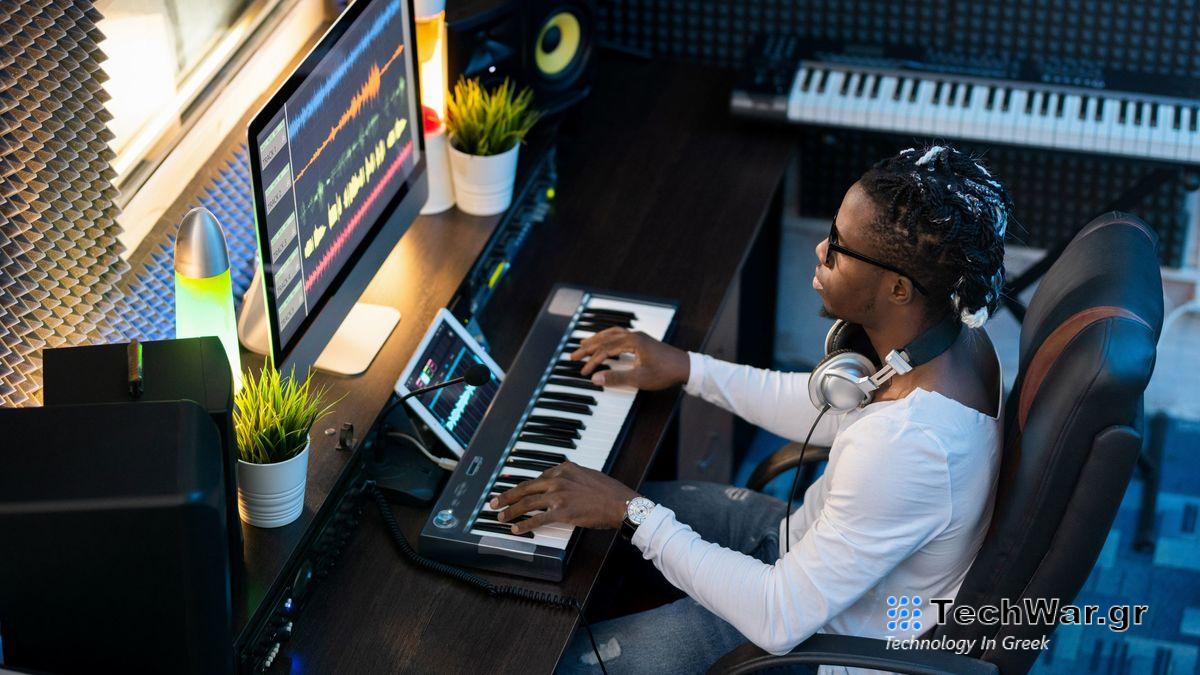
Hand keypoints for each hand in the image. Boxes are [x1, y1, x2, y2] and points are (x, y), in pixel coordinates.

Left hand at [488, 461, 637, 534]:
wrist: (622, 503)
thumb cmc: (609, 491)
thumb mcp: (588, 474)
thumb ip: (571, 476)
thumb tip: (561, 478)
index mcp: (564, 468)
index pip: (537, 477)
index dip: (522, 487)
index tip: (513, 491)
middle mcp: (558, 480)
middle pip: (526, 488)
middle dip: (507, 496)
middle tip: (494, 502)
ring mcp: (559, 496)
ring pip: (527, 503)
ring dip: (511, 511)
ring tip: (500, 517)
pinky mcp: (563, 513)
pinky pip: (538, 519)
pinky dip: (524, 525)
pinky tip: (515, 529)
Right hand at [569, 327, 688, 389]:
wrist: (686, 367)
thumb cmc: (665, 372)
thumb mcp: (639, 378)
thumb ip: (616, 378)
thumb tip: (596, 379)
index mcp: (632, 342)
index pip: (606, 350)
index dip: (592, 361)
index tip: (583, 372)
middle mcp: (634, 335)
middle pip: (605, 338)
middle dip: (588, 346)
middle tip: (573, 354)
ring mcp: (639, 337)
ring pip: (612, 334)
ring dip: (597, 339)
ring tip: (584, 344)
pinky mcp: (642, 341)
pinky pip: (620, 335)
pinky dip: (608, 338)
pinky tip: (605, 343)